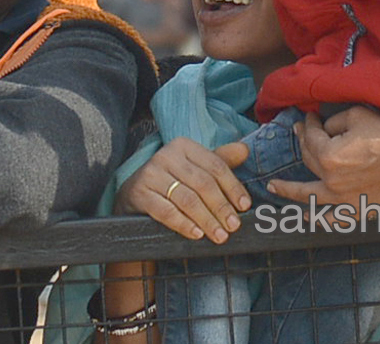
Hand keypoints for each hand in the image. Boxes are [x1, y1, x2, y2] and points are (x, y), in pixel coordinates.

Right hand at [115, 137, 250, 242]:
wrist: (134, 193)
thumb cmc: (172, 180)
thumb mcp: (195, 167)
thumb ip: (220, 160)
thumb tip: (244, 150)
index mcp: (183, 146)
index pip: (215, 165)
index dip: (233, 187)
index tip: (245, 206)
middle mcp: (166, 156)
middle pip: (202, 183)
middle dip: (221, 207)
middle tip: (233, 226)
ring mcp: (151, 174)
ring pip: (187, 199)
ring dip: (206, 220)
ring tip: (219, 235)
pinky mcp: (139, 193)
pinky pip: (166, 211)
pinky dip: (183, 224)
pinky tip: (197, 234)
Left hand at [266, 107, 379, 209]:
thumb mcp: (357, 116)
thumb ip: (333, 122)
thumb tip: (323, 128)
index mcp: (329, 157)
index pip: (311, 137)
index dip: (308, 123)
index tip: (309, 116)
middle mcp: (331, 181)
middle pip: (309, 159)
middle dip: (303, 142)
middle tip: (300, 132)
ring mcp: (343, 199)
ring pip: (308, 194)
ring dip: (289, 190)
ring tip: (273, 188)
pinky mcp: (357, 209)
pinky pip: (333, 218)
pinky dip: (319, 218)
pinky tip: (306, 216)